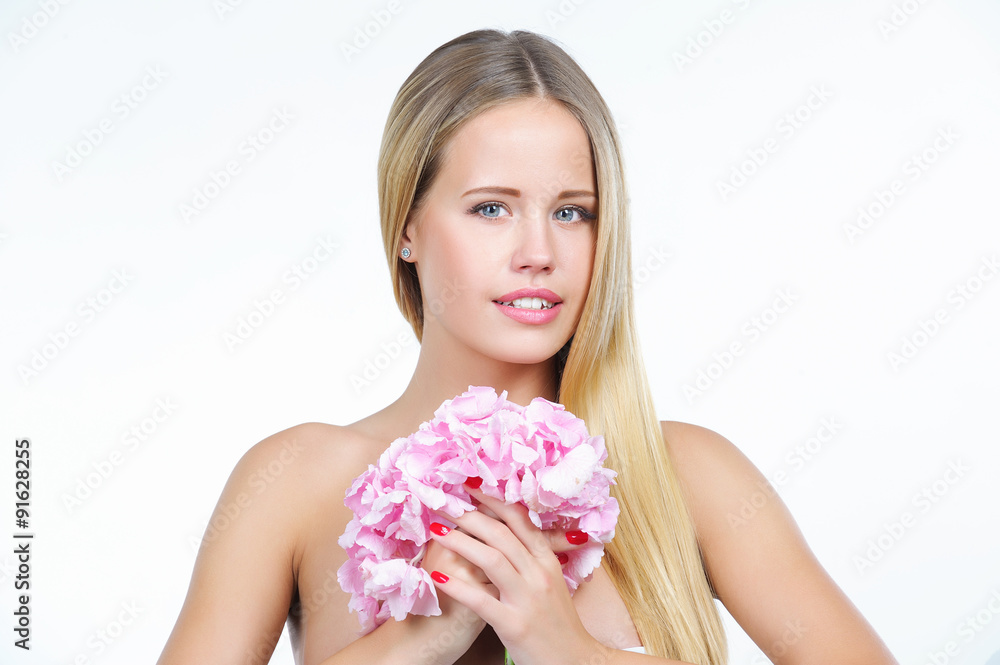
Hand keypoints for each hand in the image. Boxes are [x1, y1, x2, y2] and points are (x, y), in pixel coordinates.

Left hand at [426, 484, 602, 664]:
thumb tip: (511, 534)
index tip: (471, 484)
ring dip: (460, 542)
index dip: (493, 499)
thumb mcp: (551, 583)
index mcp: (547, 561)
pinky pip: (482, 601)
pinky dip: (458, 587)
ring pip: (492, 559)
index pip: (520, 520)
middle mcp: (539, 574)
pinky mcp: (515, 624)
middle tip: (444, 502)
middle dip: (469, 515)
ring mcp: (528, 599)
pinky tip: (437, 577)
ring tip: (436, 530)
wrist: (576, 661)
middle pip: (501, 533)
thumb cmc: (559, 623)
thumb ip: (533, 559)